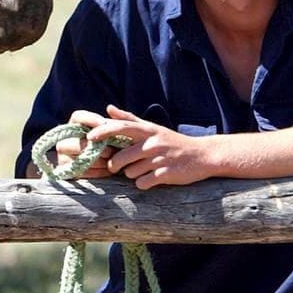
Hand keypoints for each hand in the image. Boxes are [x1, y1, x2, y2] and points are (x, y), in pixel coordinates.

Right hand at [54, 109, 116, 178]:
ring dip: (98, 160)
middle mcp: (65, 139)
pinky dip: (98, 171)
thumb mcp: (116, 133)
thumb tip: (109, 108)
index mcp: (76, 125)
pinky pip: (82, 171)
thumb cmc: (114, 145)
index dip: (90, 119)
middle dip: (95, 146)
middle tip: (110, 150)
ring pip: (79, 157)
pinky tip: (109, 170)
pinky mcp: (67, 171)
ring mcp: (63, 156)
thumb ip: (118, 120)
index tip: (104, 124)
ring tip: (113, 162)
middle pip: (76, 140)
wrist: (109, 167)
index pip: (78, 117)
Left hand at [82, 104, 217, 189]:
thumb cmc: (173, 142)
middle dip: (115, 165)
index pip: (120, 128)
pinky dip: (144, 183)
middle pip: (120, 157)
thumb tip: (108, 108)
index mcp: (147, 131)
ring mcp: (159, 159)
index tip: (90, 138)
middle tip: (118, 166)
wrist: (202, 156)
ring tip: (144, 169)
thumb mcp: (153, 128)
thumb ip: (129, 119)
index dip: (102, 132)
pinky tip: (152, 178)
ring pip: (130, 173)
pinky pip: (142, 183)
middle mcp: (152, 143)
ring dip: (133, 174)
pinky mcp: (166, 175)